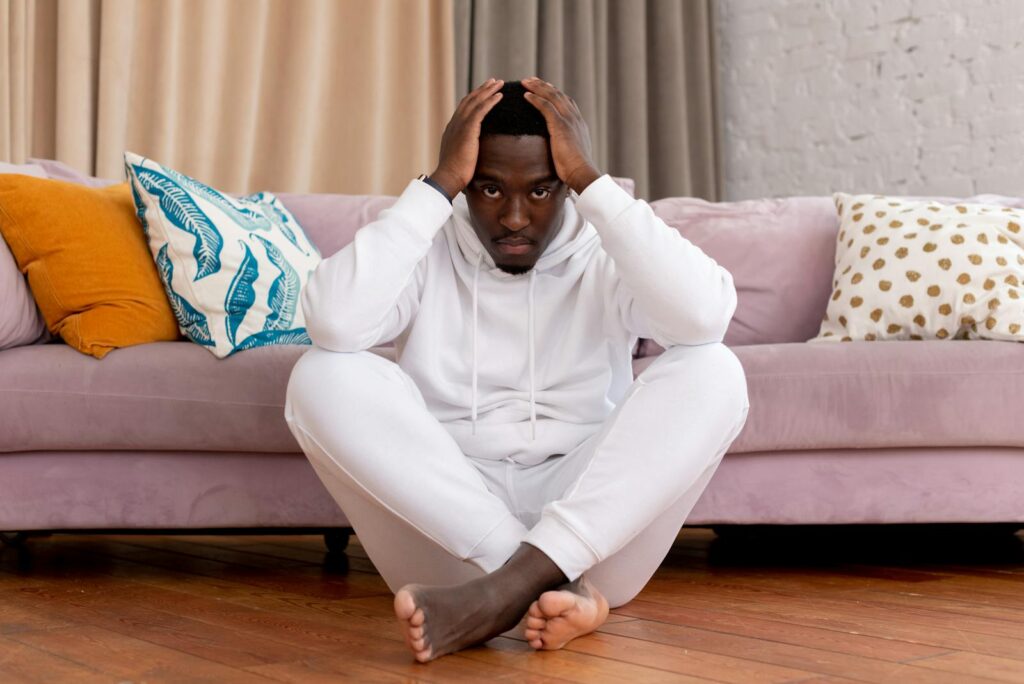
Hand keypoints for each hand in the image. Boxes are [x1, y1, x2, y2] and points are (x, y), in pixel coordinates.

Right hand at [430, 78, 504, 197]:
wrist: (448, 178)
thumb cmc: (454, 174)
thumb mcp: (459, 158)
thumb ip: (464, 150)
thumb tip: (471, 154)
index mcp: (452, 129)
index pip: (464, 108)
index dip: (474, 98)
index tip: (484, 92)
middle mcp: (455, 123)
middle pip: (470, 100)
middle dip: (482, 90)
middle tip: (494, 81)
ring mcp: (460, 125)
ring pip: (475, 102)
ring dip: (488, 91)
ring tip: (499, 83)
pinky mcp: (467, 129)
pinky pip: (481, 110)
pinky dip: (490, 101)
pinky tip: (500, 95)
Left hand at [521, 77, 601, 193]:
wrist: (582, 172)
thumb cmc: (576, 169)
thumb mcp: (574, 153)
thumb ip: (569, 146)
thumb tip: (563, 149)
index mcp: (579, 124)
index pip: (566, 102)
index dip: (555, 93)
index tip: (545, 87)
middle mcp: (575, 118)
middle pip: (558, 95)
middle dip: (544, 86)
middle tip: (531, 80)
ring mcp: (568, 120)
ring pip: (552, 97)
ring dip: (537, 88)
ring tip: (525, 82)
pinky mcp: (560, 125)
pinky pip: (546, 107)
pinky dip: (535, 99)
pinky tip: (526, 95)